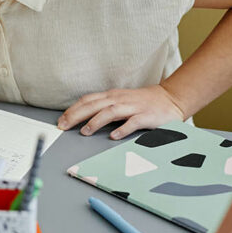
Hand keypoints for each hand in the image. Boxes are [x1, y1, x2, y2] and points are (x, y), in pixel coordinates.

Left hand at [57, 84, 185, 139]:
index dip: (73, 110)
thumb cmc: (143, 102)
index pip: (88, 100)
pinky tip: (114, 136)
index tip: (60, 121)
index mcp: (112, 96)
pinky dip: (123, 129)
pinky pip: (133, 122)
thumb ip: (105, 108)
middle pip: (94, 105)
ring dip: (96, 121)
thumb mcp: (121, 101)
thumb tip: (84, 118)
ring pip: (110, 112)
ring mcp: (133, 107)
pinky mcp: (146, 116)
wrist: (171, 98)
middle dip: (77, 115)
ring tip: (84, 132)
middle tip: (64, 126)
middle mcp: (120, 99)